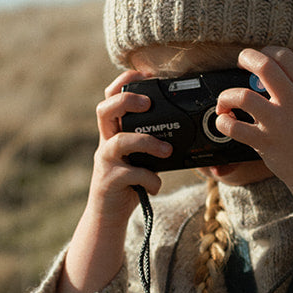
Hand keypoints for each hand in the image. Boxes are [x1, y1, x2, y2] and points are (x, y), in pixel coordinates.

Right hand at [89, 70, 172, 220]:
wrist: (108, 218)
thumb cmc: (129, 184)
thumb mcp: (140, 159)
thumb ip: (152, 144)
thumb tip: (188, 131)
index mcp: (113, 133)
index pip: (110, 98)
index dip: (124, 82)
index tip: (145, 74)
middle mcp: (106, 143)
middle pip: (104, 109)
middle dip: (126, 100)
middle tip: (147, 103)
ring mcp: (106, 162)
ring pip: (120, 141)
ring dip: (147, 142)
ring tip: (167, 151)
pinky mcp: (110, 181)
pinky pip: (133, 174)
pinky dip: (151, 179)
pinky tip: (156, 185)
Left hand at [214, 47, 292, 247]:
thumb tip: (271, 78)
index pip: (285, 56)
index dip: (268, 52)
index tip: (260, 58)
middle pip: (264, 66)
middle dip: (246, 57)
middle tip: (239, 63)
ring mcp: (279, 123)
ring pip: (243, 96)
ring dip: (227, 95)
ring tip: (225, 102)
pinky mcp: (265, 144)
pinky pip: (235, 128)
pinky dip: (223, 122)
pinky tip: (224, 122)